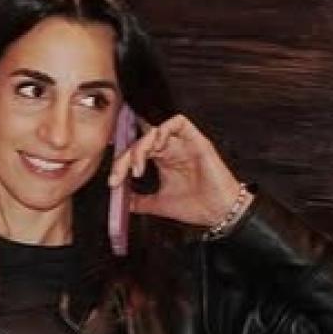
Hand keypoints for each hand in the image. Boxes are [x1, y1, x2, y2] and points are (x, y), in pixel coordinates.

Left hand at [107, 113, 252, 227]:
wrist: (218, 212)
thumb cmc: (197, 206)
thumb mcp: (160, 204)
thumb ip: (140, 201)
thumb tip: (123, 202)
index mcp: (163, 160)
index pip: (135, 152)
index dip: (121, 164)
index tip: (113, 182)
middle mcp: (171, 149)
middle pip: (141, 140)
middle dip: (126, 157)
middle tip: (120, 175)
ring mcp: (183, 143)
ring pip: (155, 130)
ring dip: (141, 146)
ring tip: (137, 166)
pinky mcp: (196, 140)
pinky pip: (178, 122)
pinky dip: (163, 130)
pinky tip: (157, 147)